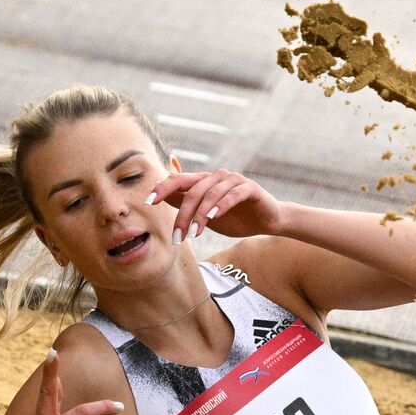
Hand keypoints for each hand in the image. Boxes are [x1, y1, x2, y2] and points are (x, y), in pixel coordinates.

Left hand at [147, 168, 286, 241]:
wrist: (267, 221)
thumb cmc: (235, 218)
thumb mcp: (205, 215)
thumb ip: (186, 203)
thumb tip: (161, 196)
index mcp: (204, 182)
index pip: (178, 180)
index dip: (162, 188)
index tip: (148, 202)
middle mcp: (217, 177)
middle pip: (192, 191)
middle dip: (182, 215)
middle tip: (177, 238)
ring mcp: (233, 180)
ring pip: (210, 194)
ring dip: (199, 215)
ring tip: (194, 234)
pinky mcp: (249, 188)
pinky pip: (232, 194)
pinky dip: (221, 205)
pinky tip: (213, 217)